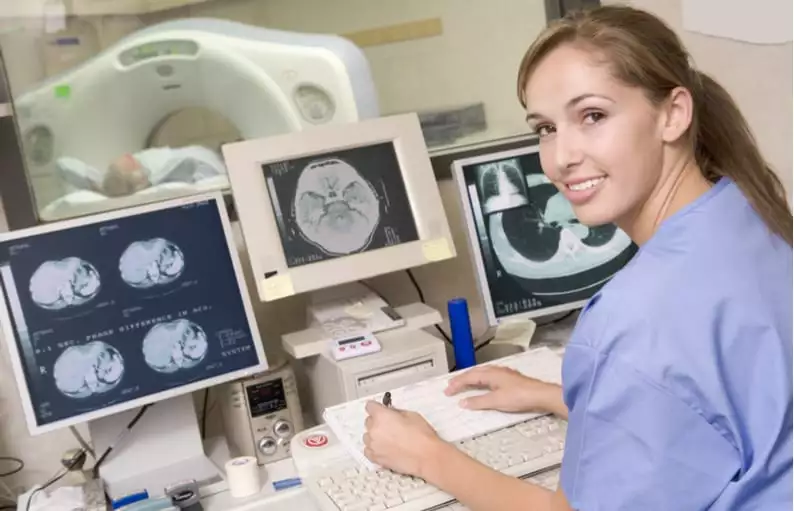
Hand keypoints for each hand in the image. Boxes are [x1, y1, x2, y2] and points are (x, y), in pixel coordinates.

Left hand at [363, 401, 443, 477]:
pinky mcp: (375, 458)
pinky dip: (374, 448)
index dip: (377, 408)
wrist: (426, 457)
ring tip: (389, 439)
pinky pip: (368, 450)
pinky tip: (384, 448)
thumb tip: (392, 413)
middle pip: (368, 421)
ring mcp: (373, 445)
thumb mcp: (411, 415)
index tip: (381, 409)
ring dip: (375, 435)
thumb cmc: (421, 437)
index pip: (370, 406)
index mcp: (381, 416)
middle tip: (390, 425)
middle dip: (377, 422)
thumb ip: (396, 412)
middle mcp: (374, 430)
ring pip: (368, 436)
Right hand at [445, 365, 559, 413]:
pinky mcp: (510, 378)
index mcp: (490, 374)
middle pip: (474, 372)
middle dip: (462, 379)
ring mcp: (504, 373)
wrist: (540, 395)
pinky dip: (480, 380)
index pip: (468, 377)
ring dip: (471, 378)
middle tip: (451, 386)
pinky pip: (489, 376)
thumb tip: (463, 402)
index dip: (457, 384)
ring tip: (464, 383)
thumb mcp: (496, 401)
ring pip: (482, 373)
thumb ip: (478, 401)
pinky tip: (483, 384)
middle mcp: (495, 370)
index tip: (447, 391)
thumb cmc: (518, 396)